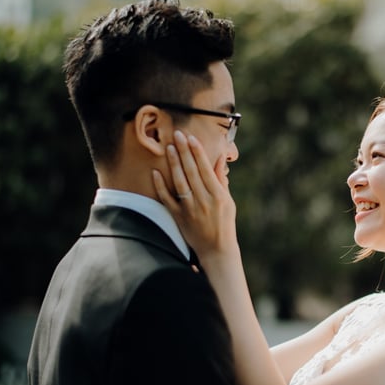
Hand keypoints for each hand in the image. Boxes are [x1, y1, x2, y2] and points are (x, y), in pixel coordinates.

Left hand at [152, 130, 238, 258]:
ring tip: (169, 148)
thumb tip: (219, 159)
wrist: (216, 249)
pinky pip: (167, 199)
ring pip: (180, 182)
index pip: (206, 169)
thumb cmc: (224, 223)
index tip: (191, 138)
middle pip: (192, 171)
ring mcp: (190, 209)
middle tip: (177, 134)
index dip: (198, 152)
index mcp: (218, 195)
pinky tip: (155, 172)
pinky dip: (161, 186)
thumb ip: (221, 181)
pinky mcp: (179, 217)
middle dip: (184, 151)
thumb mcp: (228, 202)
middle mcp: (204, 200)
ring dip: (174, 163)